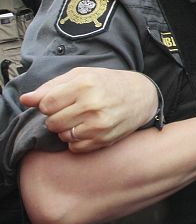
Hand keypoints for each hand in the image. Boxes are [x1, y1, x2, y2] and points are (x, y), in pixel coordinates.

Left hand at [19, 68, 158, 152]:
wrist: (141, 95)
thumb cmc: (108, 83)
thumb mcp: (81, 75)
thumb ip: (51, 87)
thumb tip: (25, 100)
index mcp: (84, 85)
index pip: (46, 104)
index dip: (48, 105)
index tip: (59, 101)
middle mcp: (92, 105)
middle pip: (52, 122)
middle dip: (57, 117)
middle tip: (71, 110)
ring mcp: (99, 124)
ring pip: (63, 136)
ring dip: (66, 130)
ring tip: (81, 119)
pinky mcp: (104, 139)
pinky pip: (75, 147)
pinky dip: (77, 141)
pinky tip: (88, 129)